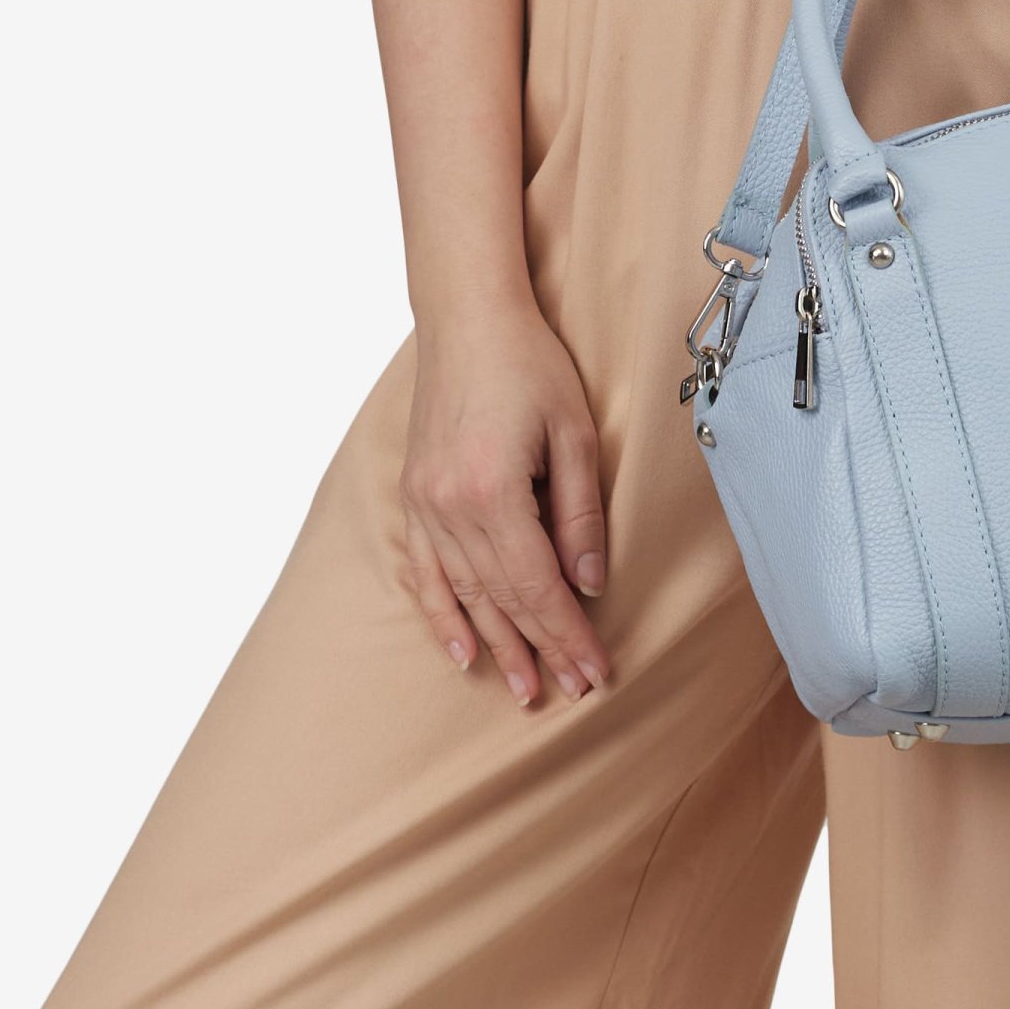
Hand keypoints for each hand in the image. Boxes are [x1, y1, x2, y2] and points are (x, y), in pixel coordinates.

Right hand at [398, 304, 611, 707]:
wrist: (466, 318)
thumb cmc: (530, 364)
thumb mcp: (575, 434)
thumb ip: (580, 513)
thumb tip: (587, 583)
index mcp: (492, 490)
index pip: (536, 585)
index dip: (568, 633)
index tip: (596, 670)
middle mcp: (449, 506)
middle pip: (500, 598)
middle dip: (540, 648)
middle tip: (571, 690)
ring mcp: (423, 503)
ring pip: (462, 593)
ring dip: (495, 644)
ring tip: (522, 688)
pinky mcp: (413, 495)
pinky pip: (424, 571)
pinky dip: (441, 615)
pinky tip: (461, 651)